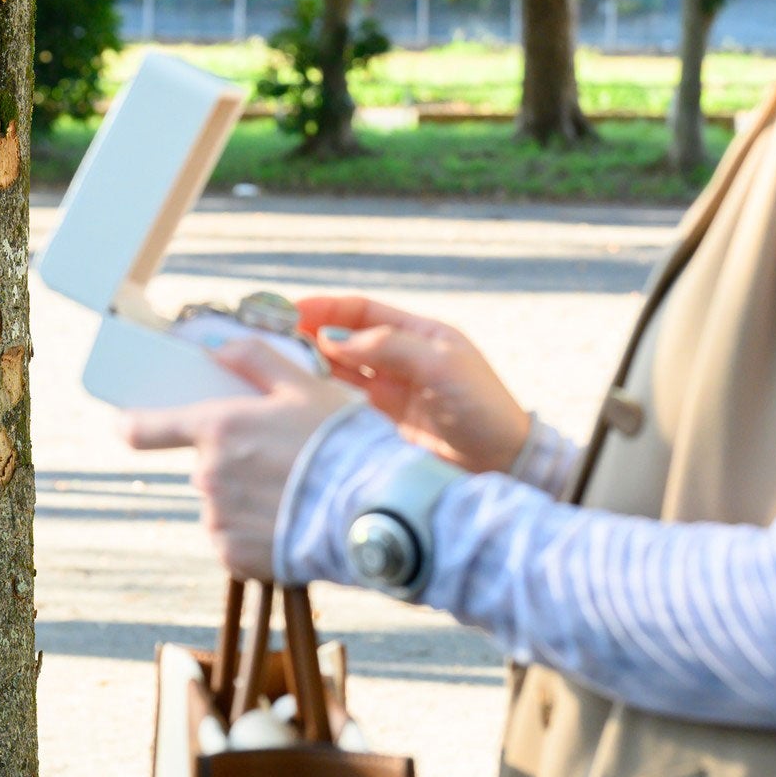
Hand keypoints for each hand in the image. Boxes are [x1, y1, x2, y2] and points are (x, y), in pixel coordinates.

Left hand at [122, 339, 361, 579]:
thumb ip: (255, 360)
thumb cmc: (343, 442)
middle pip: (203, 464)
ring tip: (292, 494)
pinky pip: (232, 539)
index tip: (130, 424)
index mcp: (219, 428)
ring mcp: (220, 521)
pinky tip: (289, 522)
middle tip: (280, 459)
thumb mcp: (305, 385)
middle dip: (232, 460)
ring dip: (244, 498)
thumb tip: (218, 347)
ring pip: (220, 502)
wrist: (375, 512)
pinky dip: (254, 532)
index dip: (134, 424)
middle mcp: (209, 476)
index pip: (144, 428)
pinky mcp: (235, 558)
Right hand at [297, 294, 530, 474]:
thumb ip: (390, 347)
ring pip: (339, 375)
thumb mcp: (442, 367)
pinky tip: (296, 401)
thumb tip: (334, 338)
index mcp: (419, 335)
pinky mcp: (383, 429)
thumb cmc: (483, 410)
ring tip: (274, 366)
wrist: (506, 469)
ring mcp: (391, 397)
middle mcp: (400, 362)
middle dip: (309, 335)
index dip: (325, 307)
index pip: (362, 312)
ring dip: (309, 367)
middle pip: (345, 341)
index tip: (289, 311)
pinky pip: (344, 408)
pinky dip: (320, 401)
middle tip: (269, 338)